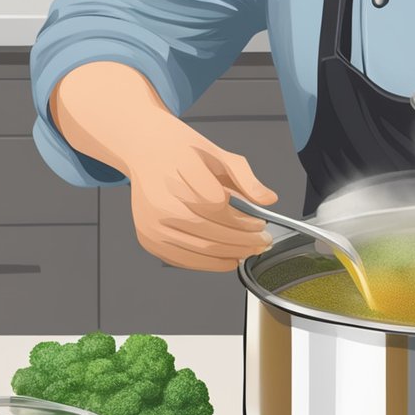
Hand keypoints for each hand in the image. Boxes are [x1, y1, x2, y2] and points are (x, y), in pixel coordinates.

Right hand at [50, 62, 277, 270]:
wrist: (145, 150)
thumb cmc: (183, 152)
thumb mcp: (219, 154)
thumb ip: (246, 177)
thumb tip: (269, 199)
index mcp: (179, 175)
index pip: (218, 207)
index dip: (244, 220)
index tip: (261, 223)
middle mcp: (161, 203)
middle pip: (211, 233)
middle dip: (244, 242)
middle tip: (263, 242)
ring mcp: (152, 224)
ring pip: (200, 251)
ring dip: (231, 255)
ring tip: (250, 251)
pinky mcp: (148, 238)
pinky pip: (183, 259)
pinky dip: (209, 263)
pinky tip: (228, 259)